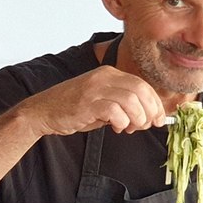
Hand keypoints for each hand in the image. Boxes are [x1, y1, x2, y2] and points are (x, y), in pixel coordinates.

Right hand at [15, 65, 167, 136]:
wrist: (43, 111)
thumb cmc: (73, 109)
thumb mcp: (102, 102)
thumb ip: (123, 105)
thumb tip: (148, 117)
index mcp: (110, 74)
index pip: (142, 85)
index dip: (155, 103)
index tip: (159, 119)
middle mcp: (104, 77)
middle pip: (140, 90)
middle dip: (150, 111)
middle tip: (147, 125)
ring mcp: (95, 88)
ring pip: (130, 100)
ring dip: (137, 118)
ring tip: (131, 128)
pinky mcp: (87, 102)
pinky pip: (114, 110)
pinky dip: (121, 122)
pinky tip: (116, 127)